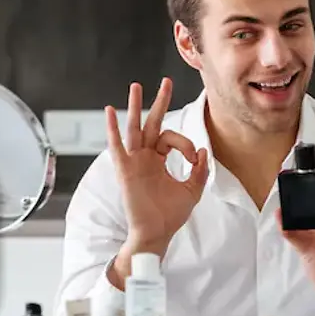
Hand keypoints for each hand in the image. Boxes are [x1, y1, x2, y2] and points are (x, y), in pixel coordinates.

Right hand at [105, 78, 208, 255]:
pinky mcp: (125, 170)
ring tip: (137, 86)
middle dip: (159, 102)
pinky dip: (112, 129)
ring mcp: (134, 162)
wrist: (156, 233)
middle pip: (151, 123)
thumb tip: (204, 151)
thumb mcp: (192, 190)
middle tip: (167, 82)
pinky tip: (110, 111)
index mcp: (158, 160)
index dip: (186, 143)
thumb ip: (200, 171)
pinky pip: (117, 146)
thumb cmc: (170, 215)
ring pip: (134, 128)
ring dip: (136, 107)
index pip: (171, 138)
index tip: (195, 158)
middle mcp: (145, 157)